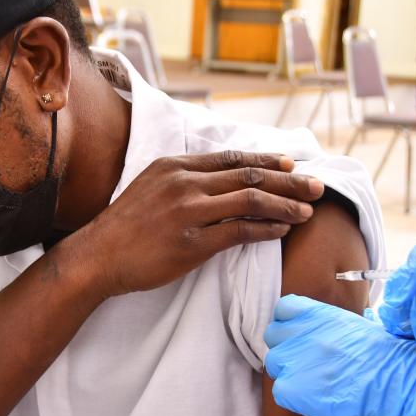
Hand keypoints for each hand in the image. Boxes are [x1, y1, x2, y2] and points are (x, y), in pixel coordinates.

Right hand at [83, 151, 323, 295]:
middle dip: (290, 179)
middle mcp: (184, 182)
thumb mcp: (152, 187)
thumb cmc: (126, 227)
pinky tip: (283, 230)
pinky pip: (240, 231)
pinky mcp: (192, 242)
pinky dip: (267, 229)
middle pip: (250, 175)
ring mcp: (188, 211)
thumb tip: (222, 182)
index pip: (233, 158)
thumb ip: (185, 180)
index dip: (268, 159)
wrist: (97, 256)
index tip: (293, 163)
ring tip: (307, 211)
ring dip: (286, 204)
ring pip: (251, 200)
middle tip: (317, 185)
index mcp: (176, 165)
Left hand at [264, 295, 415, 415]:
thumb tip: (338, 329)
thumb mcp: (369, 328)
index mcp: (322, 315)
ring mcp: (295, 362)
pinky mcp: (293, 390)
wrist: (404, 391)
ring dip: (289, 371)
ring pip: (274, 363)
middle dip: (287, 346)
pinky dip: (293, 396)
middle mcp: (304, 334)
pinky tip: (314, 399)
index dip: (290, 322)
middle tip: (306, 360)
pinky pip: (279, 391)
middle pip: (274, 335)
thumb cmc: (397, 360)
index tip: (300, 333)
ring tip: (312, 382)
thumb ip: (342, 326)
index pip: (284, 308)